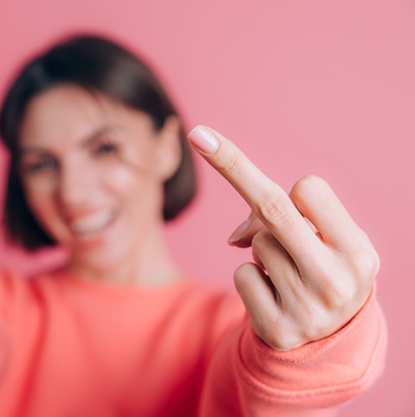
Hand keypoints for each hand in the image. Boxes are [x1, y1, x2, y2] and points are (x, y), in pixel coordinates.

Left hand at [187, 126, 378, 350]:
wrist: (331, 336)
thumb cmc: (325, 269)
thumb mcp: (326, 242)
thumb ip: (287, 220)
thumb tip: (236, 238)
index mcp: (358, 252)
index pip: (310, 190)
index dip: (286, 181)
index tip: (221, 142)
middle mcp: (338, 282)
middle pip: (274, 208)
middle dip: (232, 165)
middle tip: (198, 135)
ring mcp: (308, 310)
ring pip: (256, 243)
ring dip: (263, 248)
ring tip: (289, 272)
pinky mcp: (278, 329)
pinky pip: (242, 274)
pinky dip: (251, 277)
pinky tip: (275, 296)